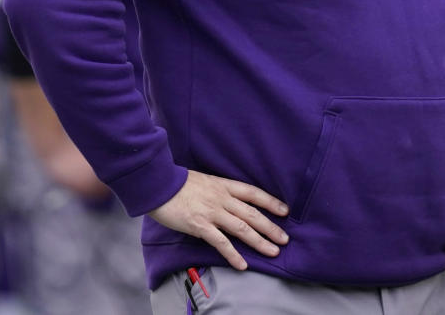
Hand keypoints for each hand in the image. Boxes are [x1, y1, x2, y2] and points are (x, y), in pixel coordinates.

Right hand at [148, 170, 289, 269]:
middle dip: (271, 227)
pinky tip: (242, 264)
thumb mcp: (204, 181)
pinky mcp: (200, 225)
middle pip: (252, 214)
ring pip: (242, 228)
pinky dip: (233, 254)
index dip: (270, 202)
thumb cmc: (178, 183)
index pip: (253, 193)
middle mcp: (222, 198)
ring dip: (259, 241)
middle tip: (285, 239)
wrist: (159, 184)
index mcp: (223, 185)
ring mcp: (212, 212)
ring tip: (273, 251)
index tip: (284, 211)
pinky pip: (221, 242)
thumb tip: (229, 200)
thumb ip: (218, 191)